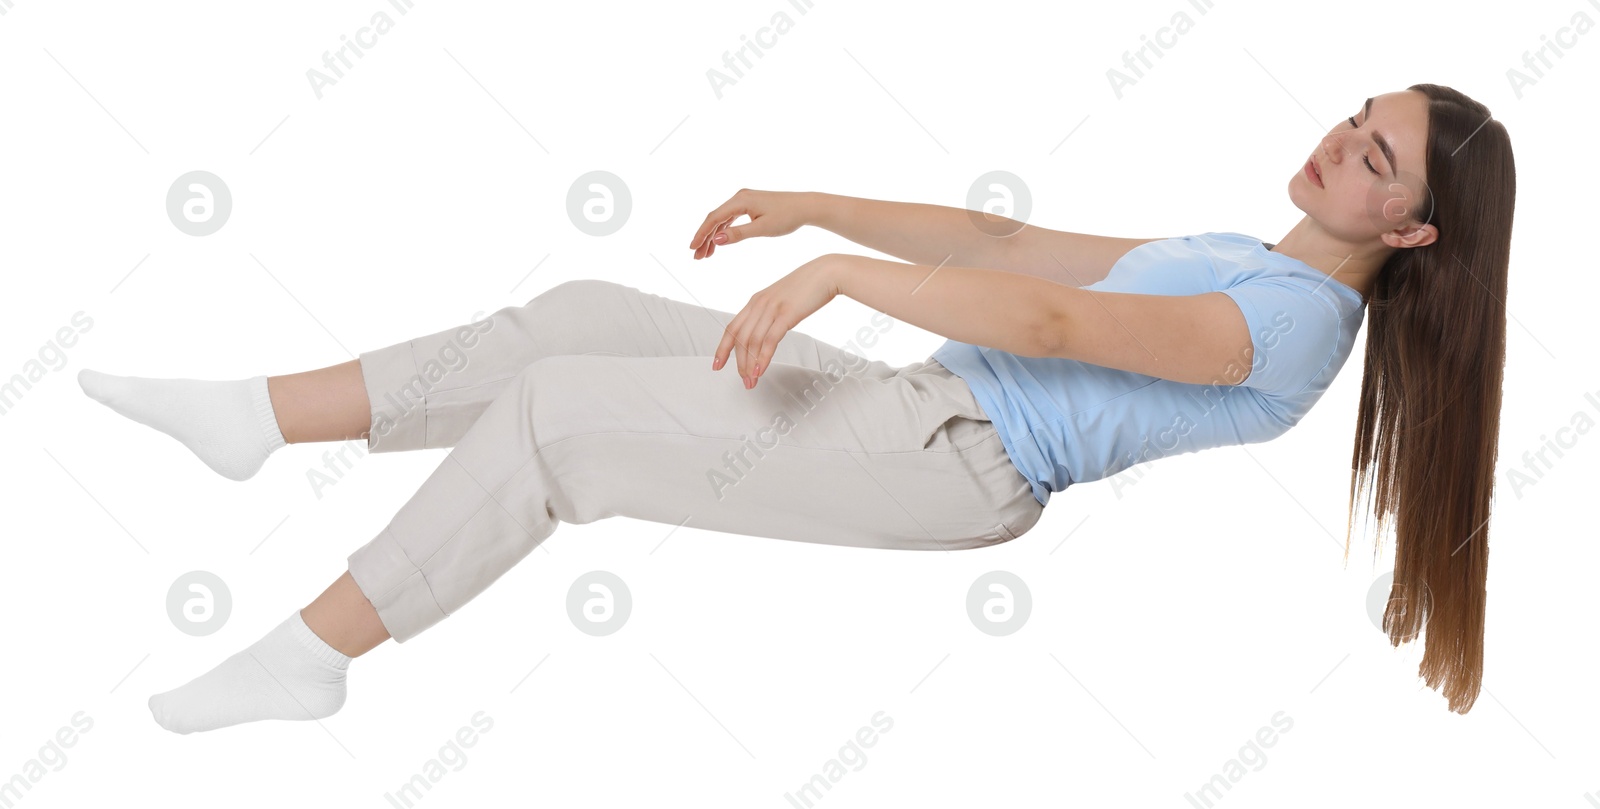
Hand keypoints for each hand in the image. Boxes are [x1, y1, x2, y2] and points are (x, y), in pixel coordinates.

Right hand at [688, 189, 813, 259]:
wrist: (805, 207)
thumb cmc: (788, 216)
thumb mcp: (762, 229)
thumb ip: (739, 234)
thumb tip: (718, 239)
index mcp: (741, 200)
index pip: (714, 218)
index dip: (702, 234)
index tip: (693, 247)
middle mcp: (740, 197)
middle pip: (715, 219)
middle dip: (705, 238)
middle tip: (697, 256)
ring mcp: (744, 200)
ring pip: (722, 219)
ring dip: (714, 236)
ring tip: (706, 254)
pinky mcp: (750, 205)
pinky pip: (731, 218)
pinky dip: (724, 231)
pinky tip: (719, 242)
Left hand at [713, 256, 840, 388]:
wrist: (827, 272)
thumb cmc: (809, 285)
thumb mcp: (782, 299)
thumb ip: (771, 313)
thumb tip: (767, 331)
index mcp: (756, 301)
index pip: (732, 328)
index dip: (722, 348)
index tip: (718, 364)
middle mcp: (759, 304)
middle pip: (739, 338)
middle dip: (738, 363)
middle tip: (743, 380)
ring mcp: (772, 308)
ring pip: (752, 342)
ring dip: (749, 365)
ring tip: (752, 380)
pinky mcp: (786, 314)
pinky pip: (769, 340)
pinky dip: (762, 358)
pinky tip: (760, 370)